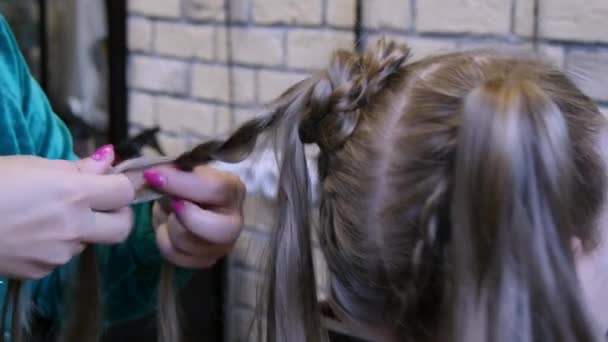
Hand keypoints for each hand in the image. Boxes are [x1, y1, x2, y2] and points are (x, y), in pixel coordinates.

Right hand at [0, 146, 134, 278]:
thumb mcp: (33, 165)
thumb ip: (77, 168)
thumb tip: (108, 162)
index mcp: (74, 194)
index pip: (124, 193)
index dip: (121, 186)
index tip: (111, 183)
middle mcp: (73, 226)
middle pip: (122, 228)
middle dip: (118, 216)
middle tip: (102, 205)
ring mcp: (58, 253)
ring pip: (88, 242)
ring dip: (81, 229)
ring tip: (47, 215)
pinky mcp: (42, 271)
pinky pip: (62, 257)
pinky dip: (56, 245)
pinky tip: (30, 232)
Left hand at [143, 166, 244, 267]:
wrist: (184, 201)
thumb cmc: (186, 182)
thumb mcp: (182, 170)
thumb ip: (173, 171)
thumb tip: (153, 176)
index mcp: (233, 190)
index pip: (215, 189)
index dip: (181, 183)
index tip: (153, 176)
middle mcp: (235, 221)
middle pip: (219, 229)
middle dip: (186, 217)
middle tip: (172, 205)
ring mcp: (222, 245)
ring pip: (190, 244)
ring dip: (170, 226)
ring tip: (170, 213)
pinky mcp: (206, 260)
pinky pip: (177, 256)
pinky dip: (164, 240)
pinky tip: (168, 227)